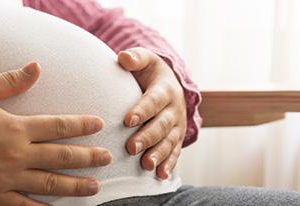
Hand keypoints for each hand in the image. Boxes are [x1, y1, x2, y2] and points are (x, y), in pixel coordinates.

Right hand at [0, 62, 112, 205]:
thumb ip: (11, 81)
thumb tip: (36, 67)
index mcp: (15, 128)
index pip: (58, 126)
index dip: (81, 125)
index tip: (98, 124)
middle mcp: (16, 155)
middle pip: (62, 157)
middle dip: (88, 158)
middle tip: (107, 159)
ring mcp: (6, 179)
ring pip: (50, 184)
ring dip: (75, 186)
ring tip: (95, 187)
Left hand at [117, 47, 186, 179]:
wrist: (170, 85)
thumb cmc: (149, 73)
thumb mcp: (146, 60)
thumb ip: (135, 58)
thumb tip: (123, 57)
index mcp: (165, 90)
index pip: (153, 100)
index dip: (142, 110)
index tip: (127, 120)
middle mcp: (174, 109)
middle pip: (161, 125)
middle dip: (147, 137)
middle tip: (131, 147)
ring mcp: (177, 126)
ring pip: (169, 142)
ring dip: (158, 154)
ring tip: (146, 165)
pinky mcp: (176, 139)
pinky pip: (174, 153)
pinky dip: (169, 164)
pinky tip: (160, 176)